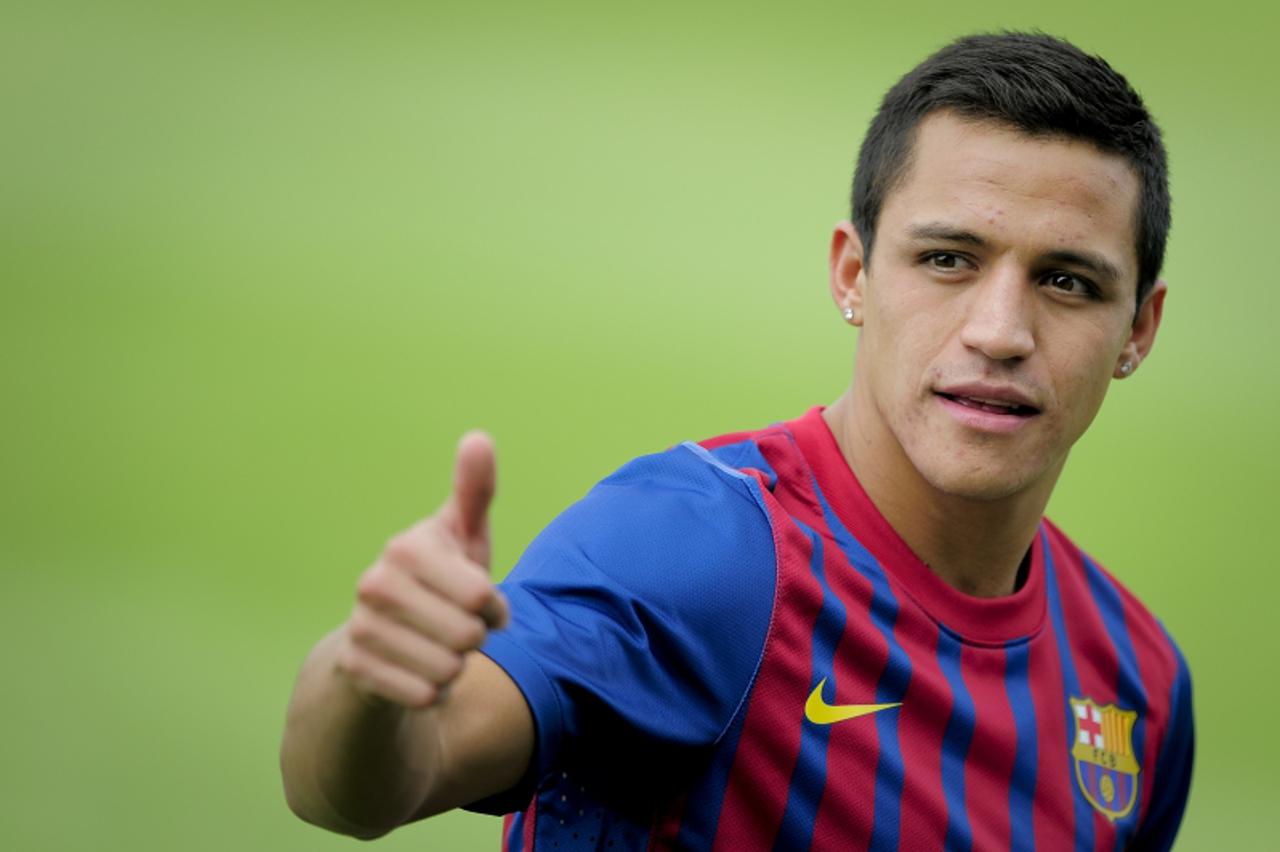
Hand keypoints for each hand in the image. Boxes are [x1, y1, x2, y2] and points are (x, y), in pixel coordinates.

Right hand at [335, 431, 509, 708]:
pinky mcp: (354, 669)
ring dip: (454, 668)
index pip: (483, 596)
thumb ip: (474, 492)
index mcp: (406, 547)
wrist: (383, 640)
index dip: (494, 608)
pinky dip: (432, 693)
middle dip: (474, 640)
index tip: (480, 601)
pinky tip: (417, 672)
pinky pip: (424, 696)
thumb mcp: (463, 537)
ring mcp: (360, 627)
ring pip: (448, 670)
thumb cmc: (440, 582)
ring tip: (435, 647)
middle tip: (455, 628)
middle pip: (468, 637)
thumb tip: (479, 438)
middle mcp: (375, 583)